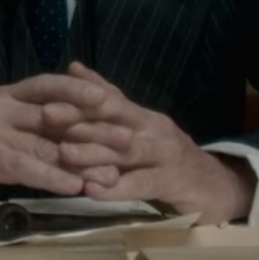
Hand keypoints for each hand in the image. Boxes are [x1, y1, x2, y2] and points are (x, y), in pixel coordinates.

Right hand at [0, 81, 99, 211]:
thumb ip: (27, 132)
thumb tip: (73, 137)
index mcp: (3, 97)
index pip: (47, 84)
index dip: (80, 89)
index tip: (112, 99)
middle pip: (54, 111)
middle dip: (94, 126)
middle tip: (128, 138)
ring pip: (44, 141)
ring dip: (81, 158)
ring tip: (112, 171)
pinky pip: (24, 163)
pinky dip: (52, 175)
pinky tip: (74, 185)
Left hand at [30, 62, 255, 223]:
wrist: (213, 186)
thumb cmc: (165, 156)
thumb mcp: (138, 126)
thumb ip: (108, 100)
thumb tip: (73, 68)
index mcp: (141, 115)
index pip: (109, 101)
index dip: (78, 99)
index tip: (45, 98)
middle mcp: (153, 129)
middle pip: (115, 121)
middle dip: (80, 118)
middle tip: (46, 116)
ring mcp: (164, 155)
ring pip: (126, 152)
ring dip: (94, 152)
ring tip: (63, 154)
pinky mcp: (172, 182)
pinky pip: (141, 185)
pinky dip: (116, 189)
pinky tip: (92, 191)